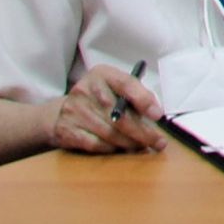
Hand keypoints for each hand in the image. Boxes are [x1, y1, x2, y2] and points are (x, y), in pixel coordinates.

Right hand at [49, 64, 166, 156]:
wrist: (65, 111)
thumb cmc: (100, 98)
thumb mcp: (115, 87)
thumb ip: (135, 94)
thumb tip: (155, 113)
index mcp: (102, 74)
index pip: (126, 84)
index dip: (144, 100)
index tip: (158, 115)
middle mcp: (85, 90)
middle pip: (119, 114)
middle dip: (142, 131)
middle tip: (158, 141)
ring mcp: (74, 110)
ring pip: (109, 132)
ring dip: (130, 142)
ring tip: (143, 146)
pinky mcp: (66, 130)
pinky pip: (95, 144)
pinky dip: (112, 148)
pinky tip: (122, 149)